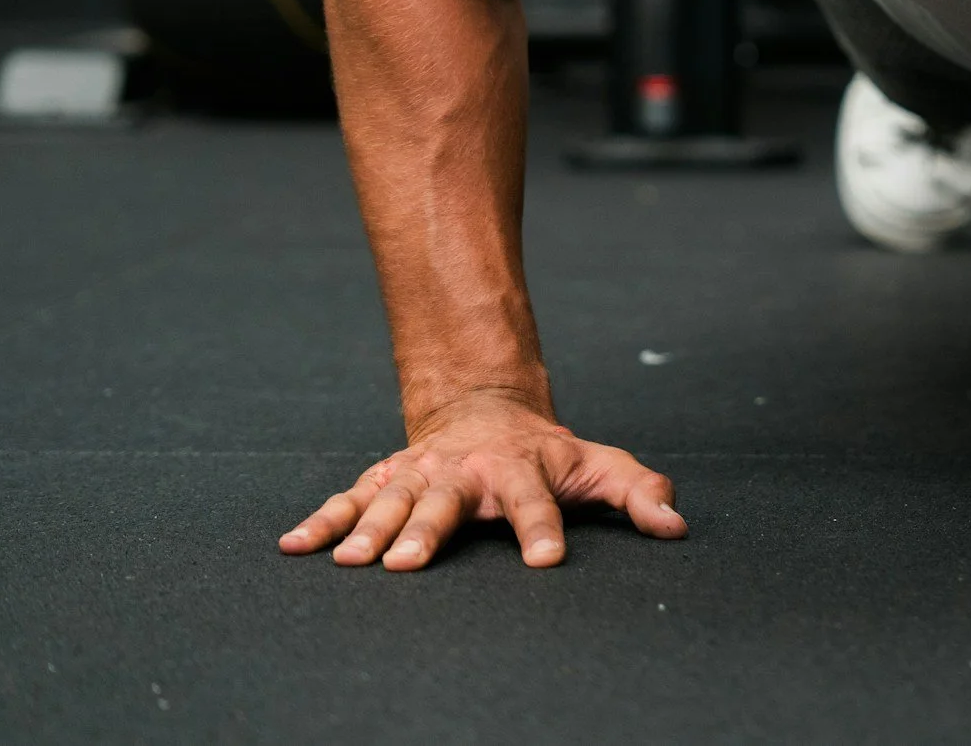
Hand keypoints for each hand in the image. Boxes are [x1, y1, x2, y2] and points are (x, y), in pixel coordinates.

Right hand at [277, 392, 687, 570]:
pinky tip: (294, 546)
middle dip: (427, 530)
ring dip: (367, 528)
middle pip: (445, 501)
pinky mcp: (385, 479)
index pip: (536, 501)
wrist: (486, 407)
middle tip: (407, 563)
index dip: (543, 528)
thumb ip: (639, 493)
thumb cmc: (548, 452)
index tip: (546, 559)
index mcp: (521, 468)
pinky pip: (348, 500)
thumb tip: (676, 525)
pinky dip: (321, 521)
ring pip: (390, 499)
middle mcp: (465, 470)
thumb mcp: (600, 464)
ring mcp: (421, 472)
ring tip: (351, 561)